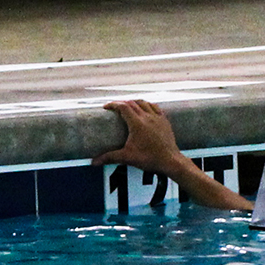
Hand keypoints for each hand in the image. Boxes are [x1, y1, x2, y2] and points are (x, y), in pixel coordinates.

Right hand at [92, 99, 254, 213]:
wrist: (170, 161)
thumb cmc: (149, 159)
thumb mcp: (127, 157)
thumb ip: (110, 158)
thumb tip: (94, 162)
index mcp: (137, 123)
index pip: (123, 107)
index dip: (113, 104)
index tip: (106, 107)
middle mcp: (147, 117)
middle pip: (132, 103)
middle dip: (122, 103)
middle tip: (115, 108)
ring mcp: (158, 117)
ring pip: (144, 103)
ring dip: (135, 102)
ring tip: (129, 106)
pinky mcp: (165, 121)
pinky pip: (155, 107)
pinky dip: (148, 105)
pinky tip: (146, 109)